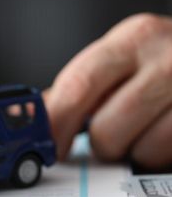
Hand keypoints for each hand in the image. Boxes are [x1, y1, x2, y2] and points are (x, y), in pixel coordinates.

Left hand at [45, 13, 171, 168]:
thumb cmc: (161, 61)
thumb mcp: (122, 58)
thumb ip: (80, 85)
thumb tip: (36, 116)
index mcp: (134, 39)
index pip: (79, 86)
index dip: (57, 123)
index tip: (47, 144)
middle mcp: (165, 61)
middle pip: (105, 127)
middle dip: (97, 142)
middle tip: (102, 138)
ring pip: (138, 150)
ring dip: (130, 149)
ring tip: (139, 129)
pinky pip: (164, 157)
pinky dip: (155, 154)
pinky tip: (158, 132)